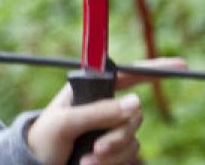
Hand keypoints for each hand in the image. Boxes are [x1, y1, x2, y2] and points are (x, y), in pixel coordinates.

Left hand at [26, 58, 187, 164]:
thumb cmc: (40, 141)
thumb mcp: (64, 124)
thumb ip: (97, 112)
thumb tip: (136, 103)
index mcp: (87, 92)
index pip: (123, 75)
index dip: (151, 70)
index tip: (179, 65)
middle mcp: (101, 109)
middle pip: (133, 113)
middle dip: (118, 133)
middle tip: (97, 147)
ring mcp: (107, 130)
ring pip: (132, 137)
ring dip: (112, 151)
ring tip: (86, 160)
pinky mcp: (112, 151)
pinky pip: (129, 154)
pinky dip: (112, 161)